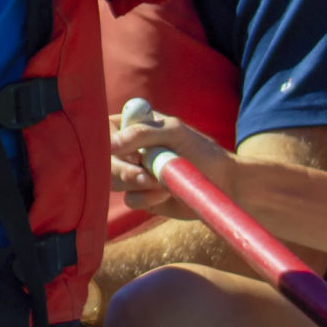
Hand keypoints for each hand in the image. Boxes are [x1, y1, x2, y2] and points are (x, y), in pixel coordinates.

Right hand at [111, 107, 235, 216]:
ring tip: (160, 182)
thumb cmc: (201, 150)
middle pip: (102, 159)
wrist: (224, 184)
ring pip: (112, 180)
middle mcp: (128, 150)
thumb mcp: (173, 132)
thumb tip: (109, 145)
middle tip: (143, 174)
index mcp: (131, 127)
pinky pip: (129, 199)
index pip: (103, 131)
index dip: (108, 144)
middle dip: (121, 169)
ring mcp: (133, 174)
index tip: (128, 152)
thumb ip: (141, 133)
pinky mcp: (142, 196)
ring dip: (135, 183)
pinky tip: (164, 194)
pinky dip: (144, 198)